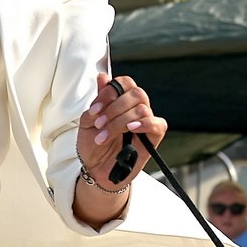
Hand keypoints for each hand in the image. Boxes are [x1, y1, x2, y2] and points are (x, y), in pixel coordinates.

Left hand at [77, 72, 166, 195]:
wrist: (95, 171)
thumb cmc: (93, 146)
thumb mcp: (88, 121)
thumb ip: (98, 101)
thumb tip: (103, 76)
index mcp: (121, 101)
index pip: (125, 83)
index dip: (110, 92)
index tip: (95, 109)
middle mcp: (135, 109)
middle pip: (136, 93)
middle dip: (114, 107)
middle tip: (99, 123)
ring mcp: (145, 123)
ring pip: (142, 109)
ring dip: (120, 122)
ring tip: (104, 136)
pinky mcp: (153, 138)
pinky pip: (158, 124)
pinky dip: (145, 124)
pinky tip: (131, 129)